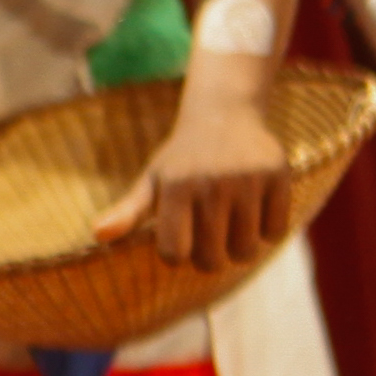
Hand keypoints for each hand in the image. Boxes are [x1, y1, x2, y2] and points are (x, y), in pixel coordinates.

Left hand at [97, 73, 295, 265]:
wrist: (225, 114)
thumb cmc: (181, 160)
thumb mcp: (152, 182)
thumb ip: (128, 212)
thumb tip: (97, 235)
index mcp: (175, 186)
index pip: (175, 255)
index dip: (177, 254)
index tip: (179, 237)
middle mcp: (211, 182)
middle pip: (211, 260)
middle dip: (208, 259)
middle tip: (208, 235)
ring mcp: (247, 178)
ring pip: (245, 251)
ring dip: (238, 249)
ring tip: (231, 225)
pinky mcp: (278, 175)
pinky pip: (274, 233)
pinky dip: (266, 230)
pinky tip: (255, 208)